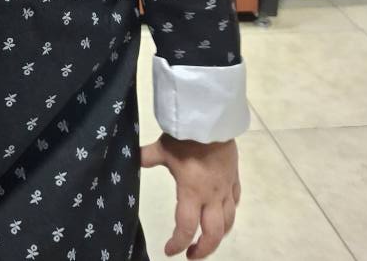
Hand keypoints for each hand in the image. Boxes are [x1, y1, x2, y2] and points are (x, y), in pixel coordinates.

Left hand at [141, 134, 240, 258]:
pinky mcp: (234, 177)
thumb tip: (131, 159)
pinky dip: (230, 212)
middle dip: (203, 249)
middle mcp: (212, 196)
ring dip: (219, 235)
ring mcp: (226, 188)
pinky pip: (235, 201)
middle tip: (191, 254)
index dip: (177, 242)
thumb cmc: (186, 136)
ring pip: (228, 221)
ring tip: (207, 239)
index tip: (169, 250)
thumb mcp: (163, 148)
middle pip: (213, 233)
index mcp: (192, 192)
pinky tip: (223, 212)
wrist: (212, 120)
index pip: (186, 227)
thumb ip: (147, 157)